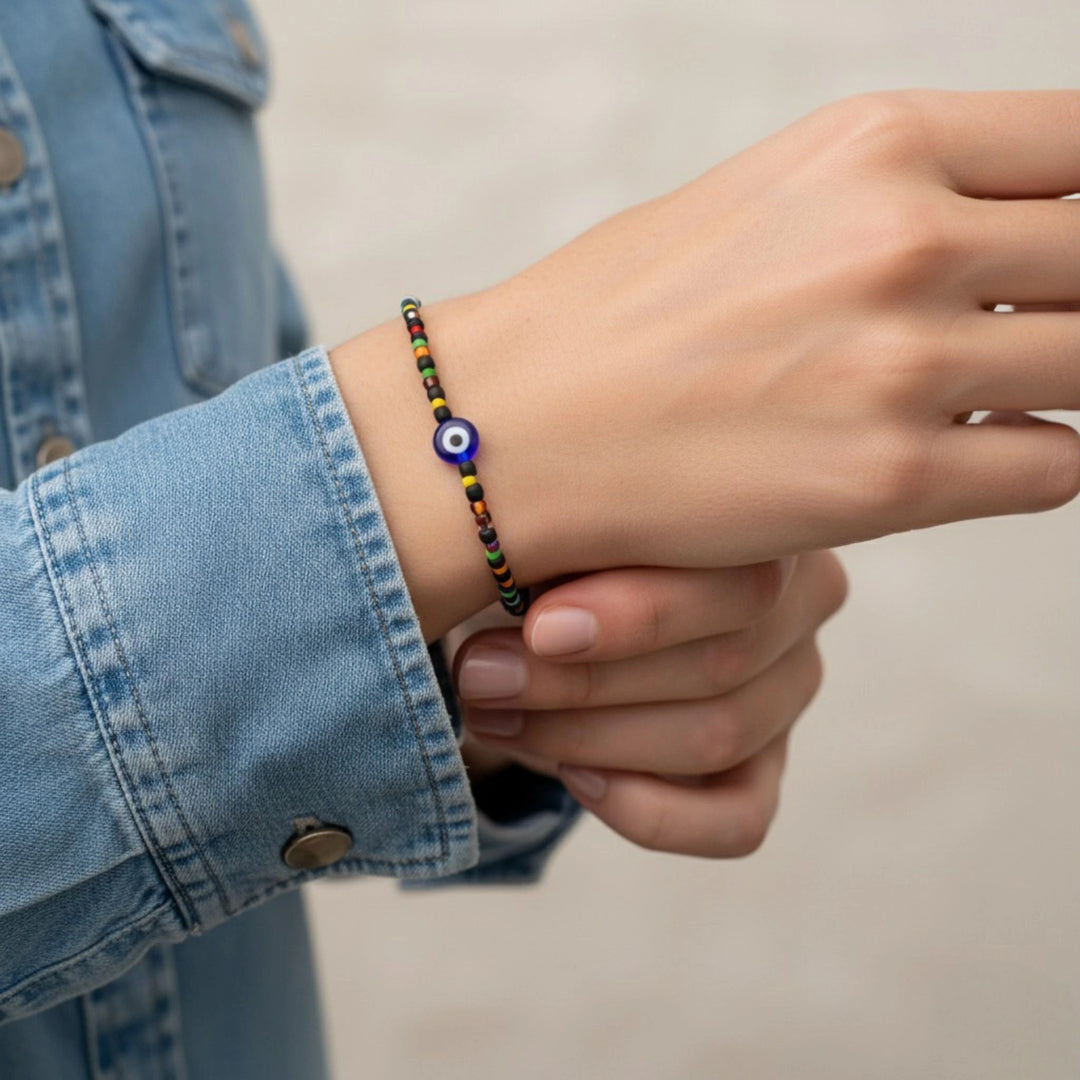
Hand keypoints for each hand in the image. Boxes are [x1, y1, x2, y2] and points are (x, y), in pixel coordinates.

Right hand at [332, 89, 1079, 641]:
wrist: (513, 426)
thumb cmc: (618, 315)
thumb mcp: (767, 202)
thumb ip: (898, 203)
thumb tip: (1006, 238)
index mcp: (872, 144)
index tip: (1068, 253)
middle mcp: (901, 238)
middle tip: (1038, 334)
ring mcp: (901, 364)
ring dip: (1061, 384)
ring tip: (992, 396)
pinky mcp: (887, 480)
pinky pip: (1055, 467)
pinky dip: (1030, 461)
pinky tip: (958, 459)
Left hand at [448, 551, 846, 856]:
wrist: (540, 599)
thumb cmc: (555, 545)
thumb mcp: (561, 524)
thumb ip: (576, 544)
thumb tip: (545, 618)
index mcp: (768, 522)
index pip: (741, 581)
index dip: (641, 617)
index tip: (538, 630)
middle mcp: (802, 599)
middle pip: (723, 663)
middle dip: (584, 683)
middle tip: (483, 678)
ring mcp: (790, 687)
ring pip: (718, 737)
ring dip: (587, 738)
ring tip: (494, 716)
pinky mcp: (766, 766)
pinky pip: (738, 822)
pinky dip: (651, 813)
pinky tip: (576, 778)